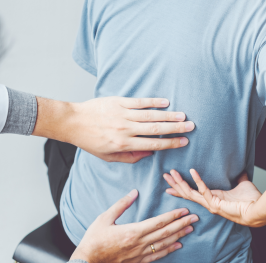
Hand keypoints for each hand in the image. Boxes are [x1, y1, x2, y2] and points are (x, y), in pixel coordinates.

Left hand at [68, 97, 194, 162]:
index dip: (170, 143)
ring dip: (169, 115)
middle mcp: (125, 129)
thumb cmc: (91, 141)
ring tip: (183, 116)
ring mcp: (122, 114)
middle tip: (191, 127)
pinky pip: (139, 102)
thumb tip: (150, 154)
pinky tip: (166, 102)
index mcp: (124, 144)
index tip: (184, 142)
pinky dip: (154, 102)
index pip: (153, 145)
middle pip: (156, 129)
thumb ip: (130, 157)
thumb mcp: (108, 157)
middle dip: (176, 128)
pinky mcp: (118, 102)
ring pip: (150, 115)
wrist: (74, 122)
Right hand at [70, 189, 197, 262]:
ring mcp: (140, 254)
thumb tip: (134, 192)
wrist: (89, 262)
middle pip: (166, 232)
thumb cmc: (94, 239)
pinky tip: (178, 246)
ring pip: (164, 244)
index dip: (173, 215)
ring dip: (179, 236)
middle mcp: (139, 243)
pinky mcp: (138, 261)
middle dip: (182, 224)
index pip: (158, 222)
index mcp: (132, 231)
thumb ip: (121, 205)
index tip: (184, 210)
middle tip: (195, 218)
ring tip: (190, 229)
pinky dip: (169, 250)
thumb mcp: (105, 218)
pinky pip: (157, 256)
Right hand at [163, 169, 261, 226]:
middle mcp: (209, 203)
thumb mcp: (242, 185)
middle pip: (187, 193)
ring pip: (190, 193)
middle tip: (165, 175)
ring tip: (171, 173)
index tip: (170, 185)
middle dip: (175, 185)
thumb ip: (239, 178)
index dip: (181, 189)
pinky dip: (198, 180)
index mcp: (213, 199)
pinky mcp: (215, 203)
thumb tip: (242, 171)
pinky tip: (192, 171)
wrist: (258, 209)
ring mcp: (210, 205)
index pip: (192, 193)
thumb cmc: (251, 201)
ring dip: (180, 183)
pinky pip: (203, 190)